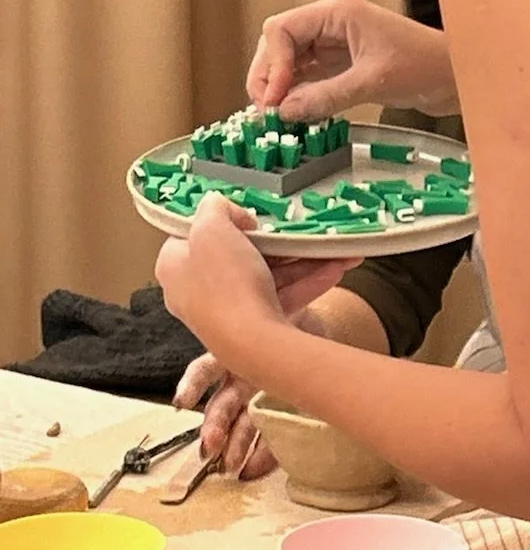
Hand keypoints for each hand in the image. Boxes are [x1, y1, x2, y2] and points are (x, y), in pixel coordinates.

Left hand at [157, 195, 348, 374]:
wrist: (254, 343)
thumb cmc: (225, 282)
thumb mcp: (211, 228)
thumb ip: (213, 207)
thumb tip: (221, 206)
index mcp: (175, 266)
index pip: (194, 236)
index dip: (222, 222)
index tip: (248, 220)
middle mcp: (197, 291)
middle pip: (238, 256)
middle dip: (276, 243)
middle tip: (294, 232)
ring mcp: (229, 311)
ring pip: (267, 277)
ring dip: (302, 261)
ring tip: (330, 249)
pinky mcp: (256, 326)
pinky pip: (283, 297)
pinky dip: (308, 282)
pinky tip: (335, 269)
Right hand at [175, 284, 338, 478]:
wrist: (304, 308)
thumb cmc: (281, 300)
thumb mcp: (277, 296)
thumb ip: (278, 285)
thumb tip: (274, 254)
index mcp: (233, 345)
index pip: (206, 369)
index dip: (194, 385)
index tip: (181, 404)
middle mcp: (238, 369)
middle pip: (221, 401)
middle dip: (215, 424)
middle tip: (209, 447)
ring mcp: (253, 387)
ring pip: (238, 420)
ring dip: (233, 440)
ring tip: (226, 463)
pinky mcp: (272, 398)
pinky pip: (264, 431)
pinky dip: (262, 452)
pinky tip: (252, 469)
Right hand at [248, 0, 457, 121]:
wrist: (457, 76)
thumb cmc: (426, 66)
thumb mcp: (373, 82)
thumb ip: (327, 96)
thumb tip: (286, 111)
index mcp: (337, 12)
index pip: (282, 29)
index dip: (271, 64)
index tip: (274, 98)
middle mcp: (331, 24)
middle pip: (280, 45)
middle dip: (269, 77)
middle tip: (267, 112)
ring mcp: (336, 45)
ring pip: (291, 63)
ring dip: (281, 88)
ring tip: (278, 117)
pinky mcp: (345, 66)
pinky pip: (310, 78)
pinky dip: (299, 95)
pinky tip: (296, 114)